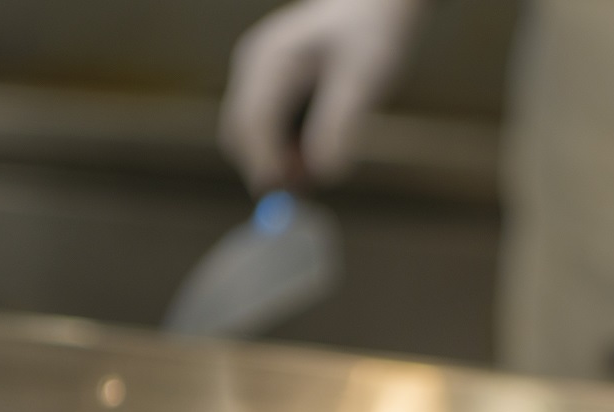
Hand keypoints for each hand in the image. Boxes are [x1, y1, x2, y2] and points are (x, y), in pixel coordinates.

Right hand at [221, 0, 425, 192]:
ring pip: (251, 136)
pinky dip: (286, 149)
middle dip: (268, 165)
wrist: (374, 5)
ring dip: (279, 160)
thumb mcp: (365, 78)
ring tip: (324, 164)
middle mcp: (255, 67)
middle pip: (240, 133)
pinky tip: (320, 147)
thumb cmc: (372, 34)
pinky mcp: (271, 89)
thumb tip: (324, 174)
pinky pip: (268, 130)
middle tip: (310, 188)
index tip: (283, 191)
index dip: (263, 161)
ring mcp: (258, 78)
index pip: (250, 120)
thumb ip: (341, 123)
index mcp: (272, 58)